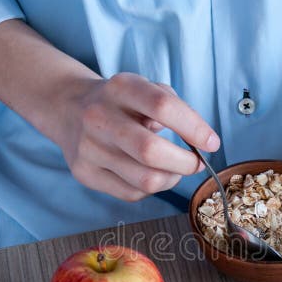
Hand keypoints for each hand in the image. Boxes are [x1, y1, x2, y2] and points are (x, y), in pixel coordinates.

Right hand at [58, 73, 218, 201]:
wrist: (69, 108)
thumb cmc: (122, 103)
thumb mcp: (146, 89)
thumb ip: (175, 108)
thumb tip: (202, 142)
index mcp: (121, 87)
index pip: (163, 106)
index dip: (194, 128)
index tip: (212, 143)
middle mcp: (99, 116)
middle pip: (151, 151)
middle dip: (185, 163)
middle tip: (196, 163)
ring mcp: (89, 147)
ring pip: (144, 180)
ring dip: (171, 179)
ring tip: (175, 170)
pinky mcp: (84, 172)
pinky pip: (131, 193)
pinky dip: (151, 188)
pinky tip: (151, 174)